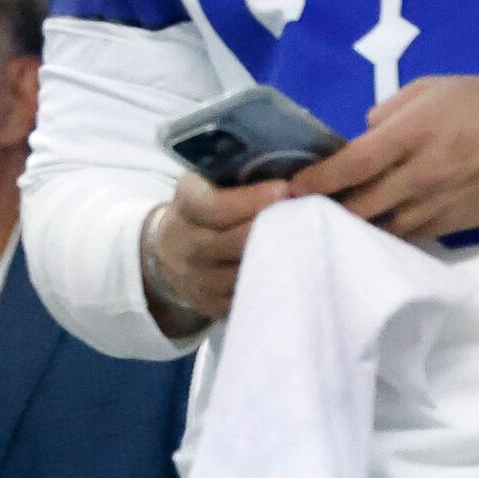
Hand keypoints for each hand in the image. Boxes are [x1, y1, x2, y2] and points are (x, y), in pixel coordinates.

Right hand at [142, 170, 291, 335]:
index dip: (252, 200)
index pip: (214, 207)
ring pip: (238, 274)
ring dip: (275, 258)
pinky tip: (293, 269)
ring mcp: (193, 279)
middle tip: (307, 216)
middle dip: (272, 229)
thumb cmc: (205, 209)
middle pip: (231, 242)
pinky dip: (268, 283)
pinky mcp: (208, 304)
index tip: (286, 189)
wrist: (170, 249)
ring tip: (308, 242)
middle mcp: (182, 245)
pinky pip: (243, 297)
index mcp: (184, 206)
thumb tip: (292, 174)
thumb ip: (237, 179)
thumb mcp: (208, 184)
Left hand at [291, 75, 478, 241]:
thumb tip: (363, 136)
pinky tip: (375, 230)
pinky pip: (408, 236)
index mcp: (411, 135)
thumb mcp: (431, 88)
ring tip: (334, 226)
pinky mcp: (451, 225)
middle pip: (358, 206)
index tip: (290, 189)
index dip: (316, 180)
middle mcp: (419, 176)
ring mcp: (436, 206)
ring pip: (380, 229)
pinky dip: (387, 234)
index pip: (351, 165)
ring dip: (355, 228)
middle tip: (304, 212)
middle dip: (327, 211)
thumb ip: (388, 111)